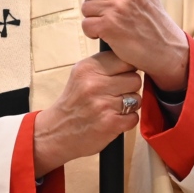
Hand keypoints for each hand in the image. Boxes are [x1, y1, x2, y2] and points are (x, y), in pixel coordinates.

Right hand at [33, 52, 142, 176]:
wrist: (56, 132)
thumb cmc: (73, 103)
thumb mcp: (80, 75)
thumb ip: (104, 66)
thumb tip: (133, 61)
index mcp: (88, 68)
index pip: (125, 60)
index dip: (127, 70)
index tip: (120, 77)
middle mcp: (95, 84)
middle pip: (135, 79)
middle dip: (129, 88)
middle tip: (115, 95)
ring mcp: (103, 104)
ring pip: (137, 99)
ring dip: (129, 106)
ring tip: (113, 108)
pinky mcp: (111, 123)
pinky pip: (134, 117)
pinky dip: (127, 121)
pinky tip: (113, 119)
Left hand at [80, 0, 188, 90]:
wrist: (166, 47)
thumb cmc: (149, 16)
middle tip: (109, 7)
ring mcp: (118, 8)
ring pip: (86, 7)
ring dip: (94, 16)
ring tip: (112, 20)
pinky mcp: (110, 27)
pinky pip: (86, 24)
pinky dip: (93, 31)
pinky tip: (108, 32)